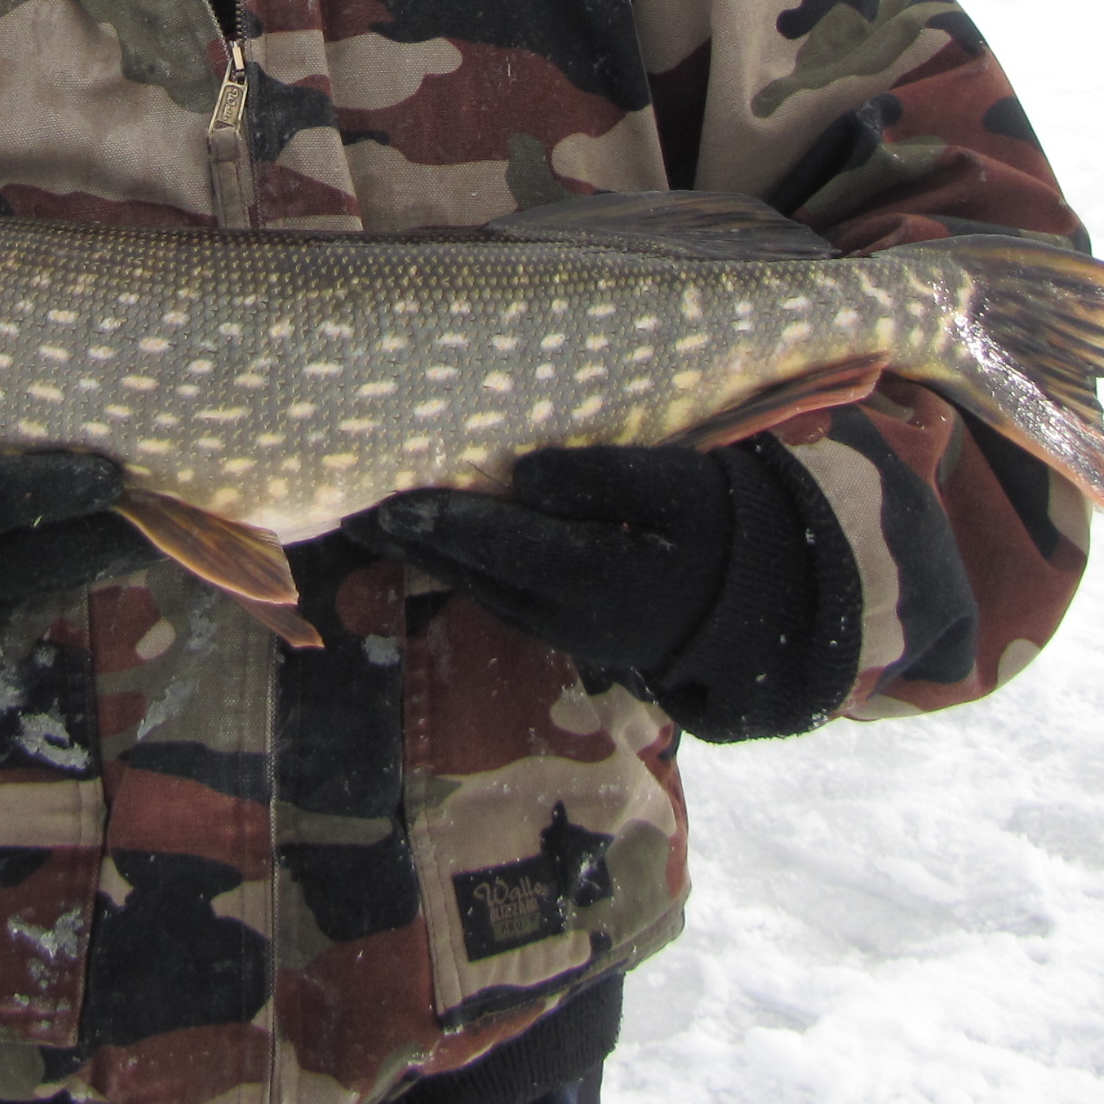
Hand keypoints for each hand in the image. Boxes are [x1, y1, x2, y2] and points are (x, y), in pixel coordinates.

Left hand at [348, 439, 862, 742]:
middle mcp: (568, 614)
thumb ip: (602, 479)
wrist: (754, 607)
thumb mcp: (678, 489)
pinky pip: (493, 596)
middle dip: (412, 541)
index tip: (390, 499)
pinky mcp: (559, 627)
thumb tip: (525, 475)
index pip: (506, 545)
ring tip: (372, 518)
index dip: (444, 521)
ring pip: (476, 589)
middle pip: (473, 573)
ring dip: (424, 556)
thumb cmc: (716, 525)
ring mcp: (560, 629)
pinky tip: (427, 540)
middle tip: (350, 507)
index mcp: (601, 576)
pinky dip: (455, 568)